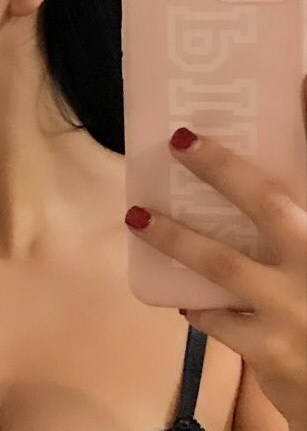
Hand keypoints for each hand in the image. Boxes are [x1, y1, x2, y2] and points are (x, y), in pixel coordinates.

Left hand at [124, 76, 306, 430]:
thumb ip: (294, 224)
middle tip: (180, 140)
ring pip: (224, 265)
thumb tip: (275, 192)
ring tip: (139, 217)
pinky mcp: (269, 351)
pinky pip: (217, 319)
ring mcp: (295, 309)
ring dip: (178, 238)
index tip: (297, 80)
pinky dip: (197, 305)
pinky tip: (181, 297)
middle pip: (269, 204)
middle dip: (223, 169)